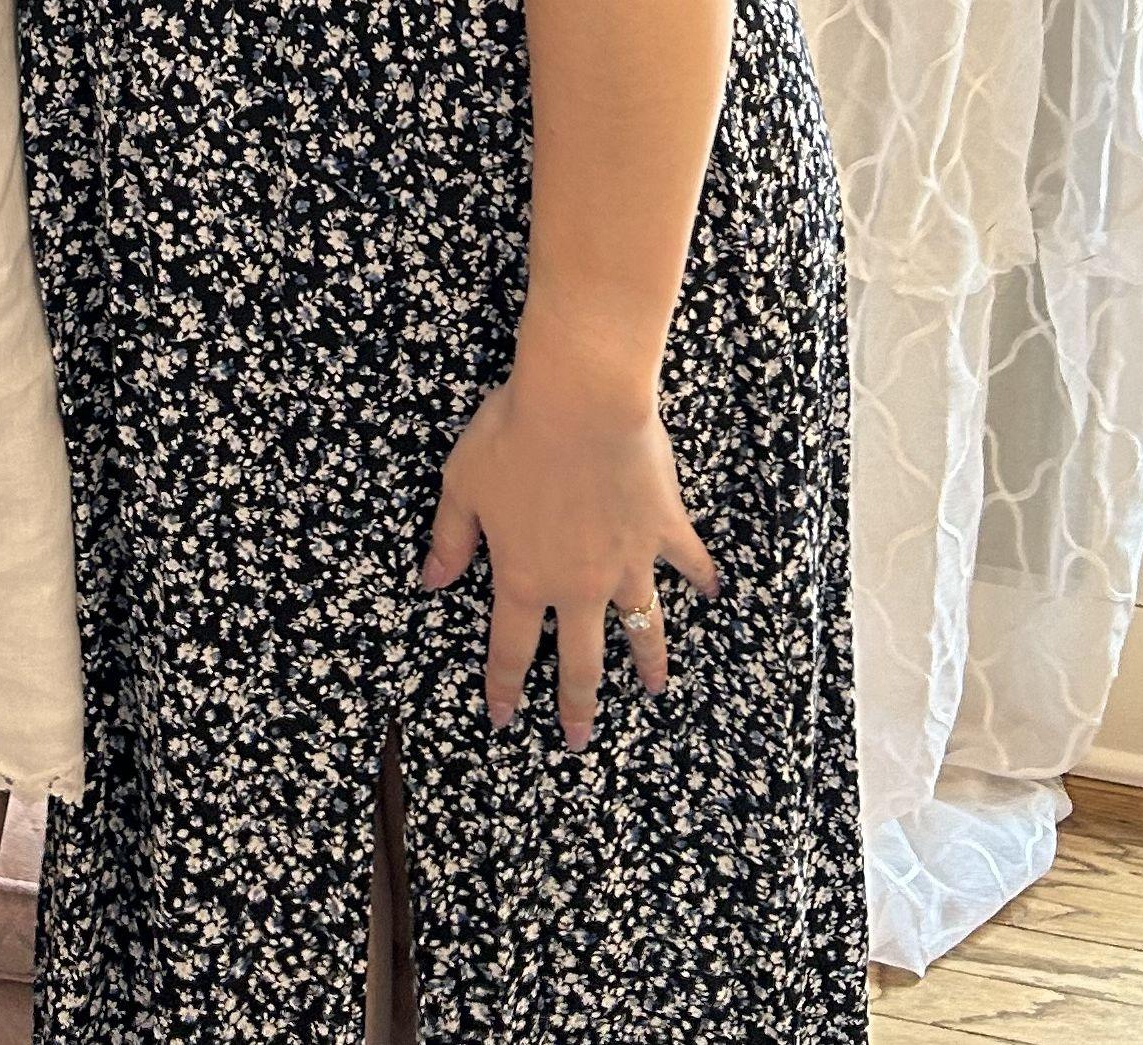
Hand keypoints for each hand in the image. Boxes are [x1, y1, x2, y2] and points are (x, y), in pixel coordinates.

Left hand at [418, 363, 718, 749]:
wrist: (580, 402)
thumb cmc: (512, 436)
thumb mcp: (463, 486)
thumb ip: (450, 540)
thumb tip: (430, 584)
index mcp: (525, 578)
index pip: (511, 649)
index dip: (506, 688)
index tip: (504, 721)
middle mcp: (579, 584)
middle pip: (580, 660)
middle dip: (578, 704)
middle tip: (580, 741)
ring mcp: (627, 562)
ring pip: (640, 627)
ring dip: (647, 660)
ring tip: (654, 690)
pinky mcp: (664, 530)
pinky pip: (687, 561)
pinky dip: (700, 576)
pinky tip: (711, 591)